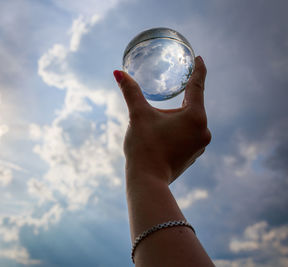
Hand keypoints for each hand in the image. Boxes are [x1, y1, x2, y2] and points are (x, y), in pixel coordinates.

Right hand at [114, 56, 210, 184]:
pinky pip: (188, 135)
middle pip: (192, 105)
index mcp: (194, 116)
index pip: (197, 85)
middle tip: (176, 86)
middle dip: (182, 96)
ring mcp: (200, 145)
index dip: (198, 70)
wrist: (147, 181)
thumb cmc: (144, 146)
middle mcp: (203, 130)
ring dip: (178, 116)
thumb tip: (118, 72)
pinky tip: (166, 133)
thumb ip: (130, 92)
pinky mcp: (193, 155)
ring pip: (189, 122)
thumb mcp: (138, 115)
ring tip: (164, 116)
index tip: (199, 58)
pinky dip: (178, 129)